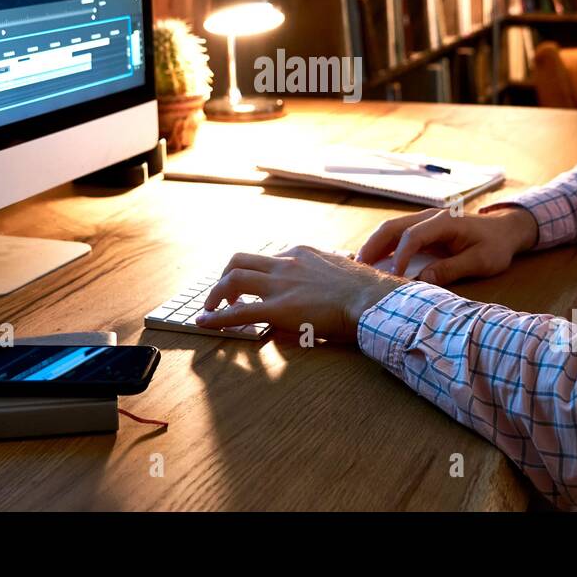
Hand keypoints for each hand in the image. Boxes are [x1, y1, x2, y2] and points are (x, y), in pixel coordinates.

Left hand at [195, 246, 402, 341]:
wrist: (370, 298)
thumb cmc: (365, 290)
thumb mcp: (343, 271)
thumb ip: (327, 273)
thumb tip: (329, 283)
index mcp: (302, 253)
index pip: (268, 258)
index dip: (255, 273)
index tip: (252, 286)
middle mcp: (286, 263)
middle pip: (241, 260)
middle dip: (226, 276)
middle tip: (225, 295)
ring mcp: (280, 284)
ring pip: (233, 278)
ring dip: (216, 294)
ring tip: (212, 309)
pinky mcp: (278, 308)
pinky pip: (239, 312)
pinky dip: (218, 318)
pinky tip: (205, 323)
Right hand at [356, 205, 538, 285]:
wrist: (504, 230)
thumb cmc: (495, 246)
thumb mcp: (481, 261)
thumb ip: (452, 269)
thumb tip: (424, 280)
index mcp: (445, 221)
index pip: (413, 235)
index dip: (400, 256)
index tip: (393, 277)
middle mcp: (429, 217)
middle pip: (393, 226)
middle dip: (374, 246)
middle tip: (358, 268)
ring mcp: (424, 220)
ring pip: (390, 228)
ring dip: (373, 246)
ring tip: (358, 266)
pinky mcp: (422, 229)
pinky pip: (396, 234)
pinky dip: (381, 246)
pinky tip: (371, 261)